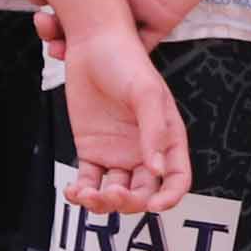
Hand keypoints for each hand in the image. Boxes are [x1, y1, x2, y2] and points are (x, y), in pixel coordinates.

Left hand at [61, 27, 189, 213]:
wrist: (92, 44)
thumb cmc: (127, 61)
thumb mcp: (146, 92)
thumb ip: (154, 131)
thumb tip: (157, 171)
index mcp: (168, 137)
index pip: (176, 178)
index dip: (170, 197)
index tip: (155, 207)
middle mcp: (145, 149)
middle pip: (143, 192)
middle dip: (129, 202)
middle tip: (112, 194)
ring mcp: (117, 151)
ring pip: (115, 192)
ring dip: (103, 202)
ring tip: (87, 194)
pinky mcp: (92, 150)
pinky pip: (89, 181)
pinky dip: (82, 193)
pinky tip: (74, 192)